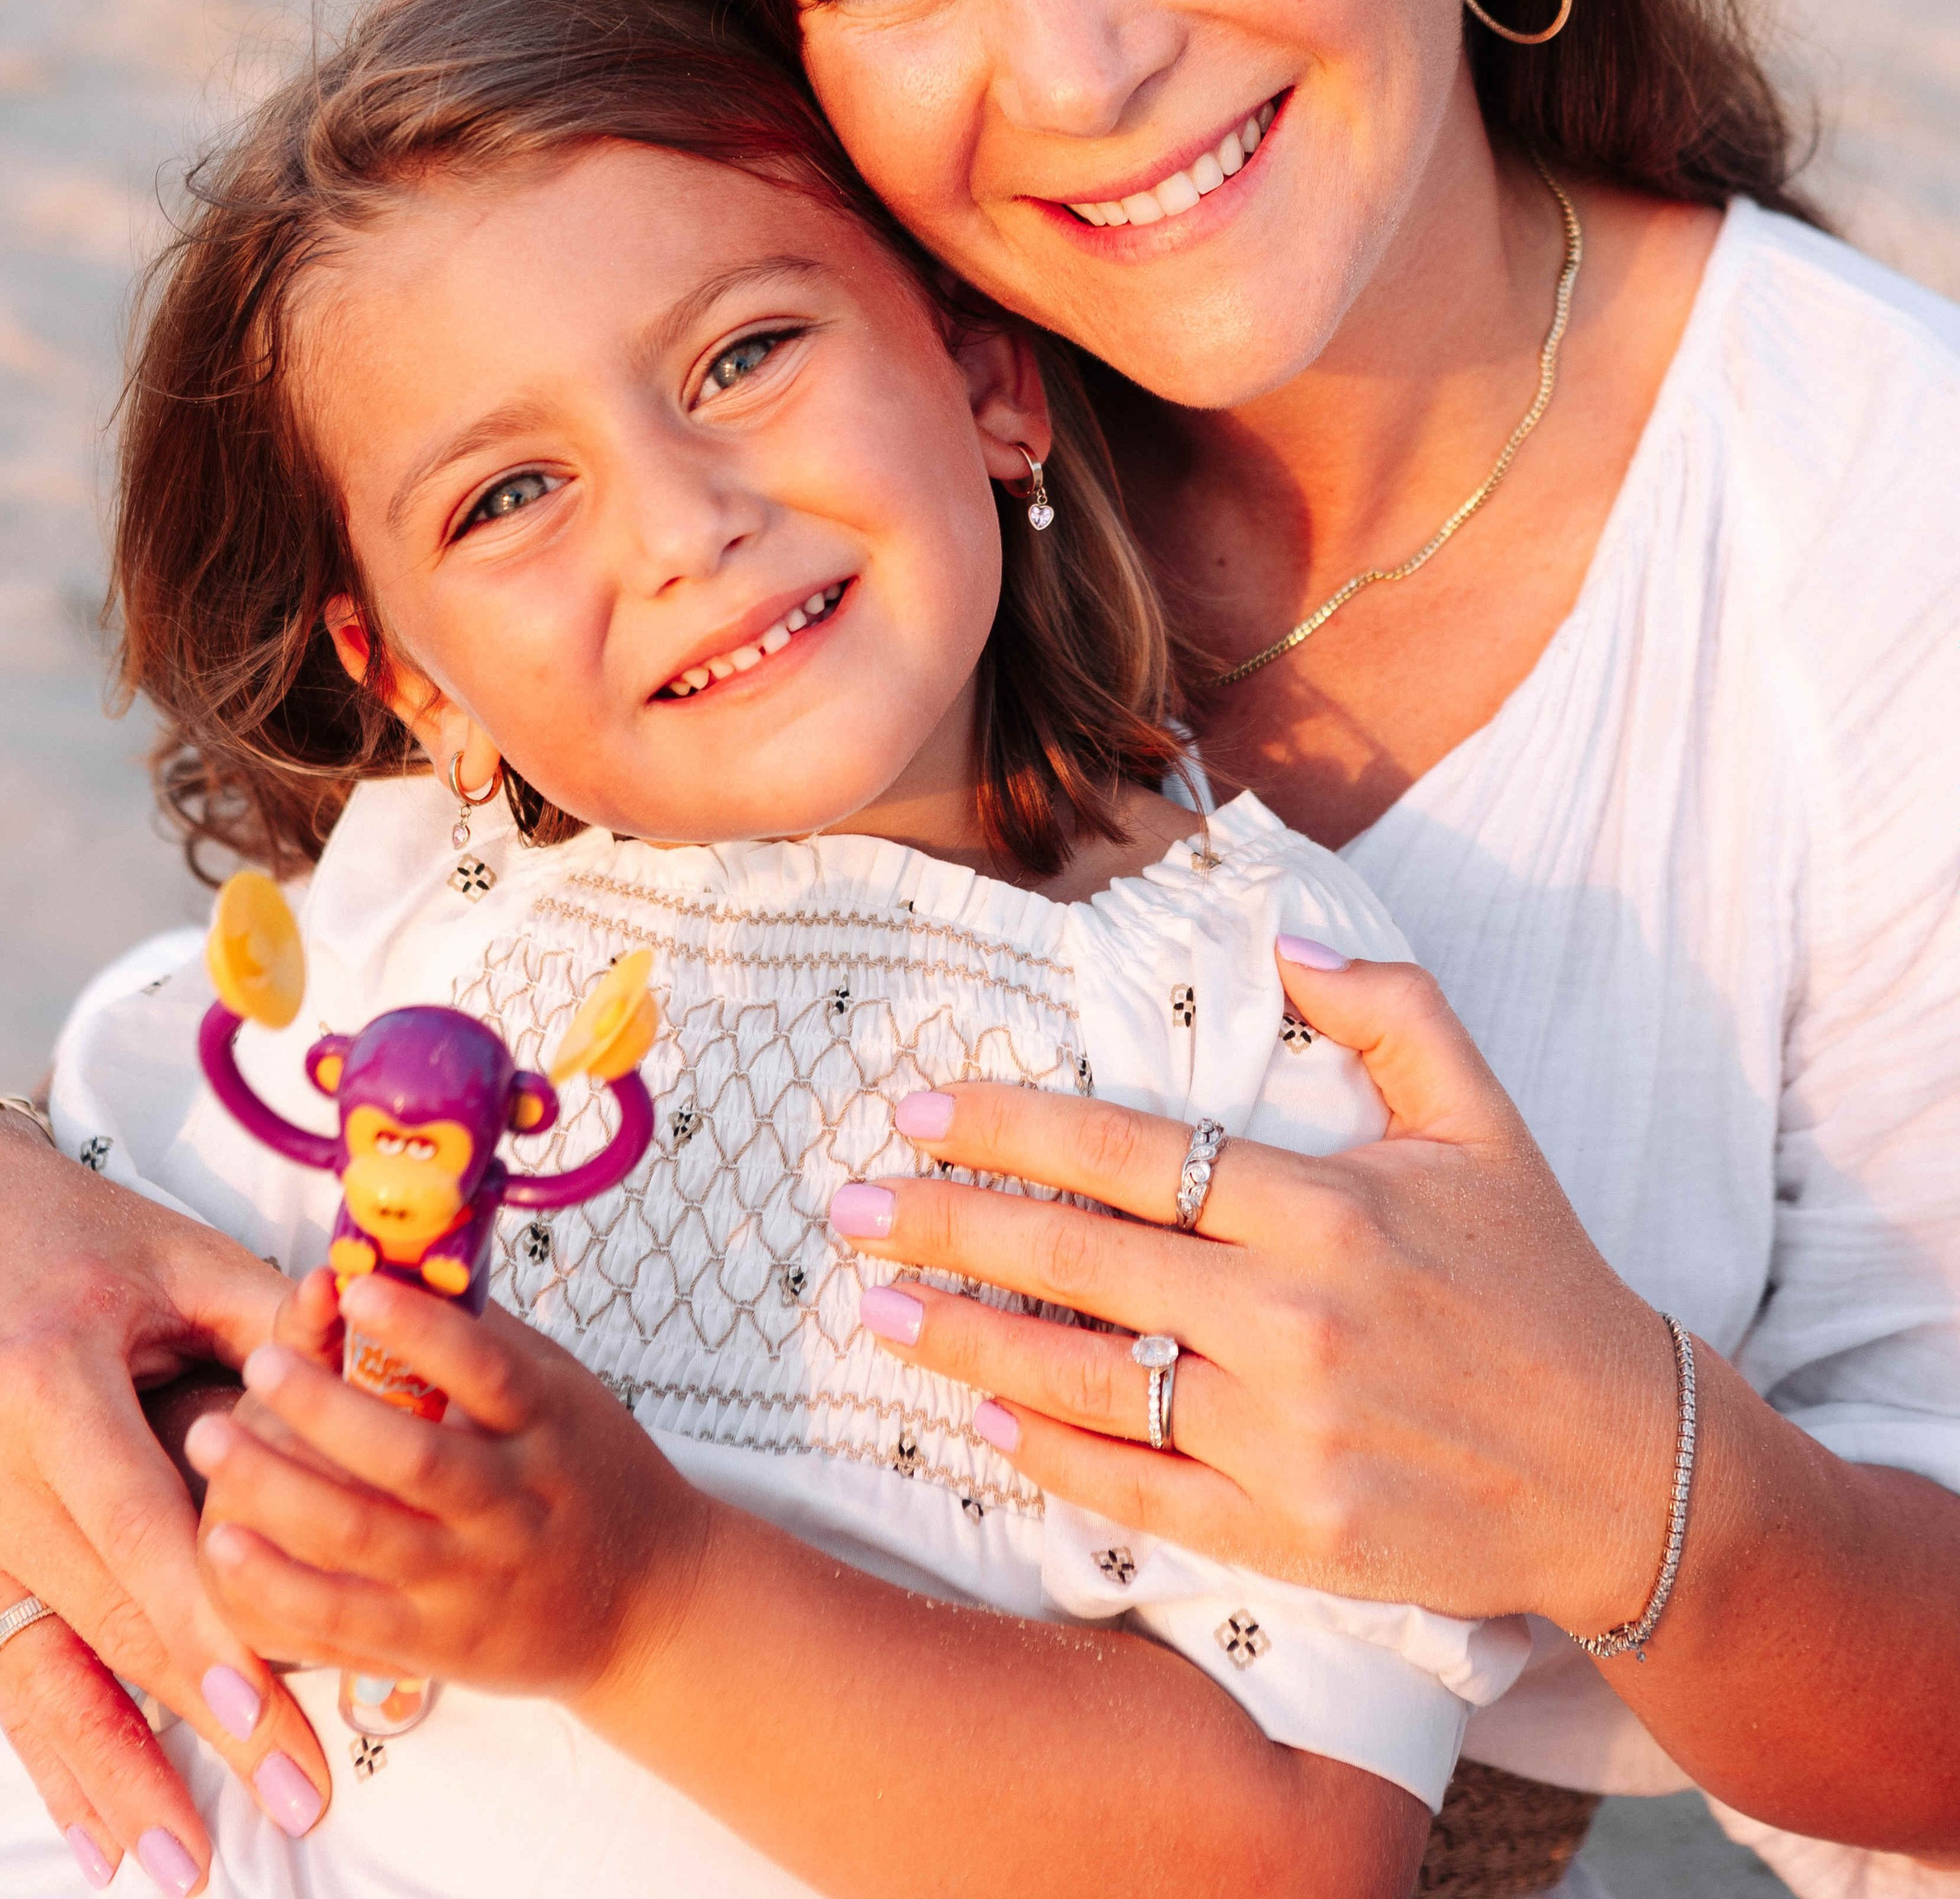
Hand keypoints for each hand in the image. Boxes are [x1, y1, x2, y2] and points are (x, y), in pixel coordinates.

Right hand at [0, 1111, 332, 1891]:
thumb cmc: (64, 1230)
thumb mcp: (170, 1255)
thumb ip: (273, 1321)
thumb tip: (381, 1364)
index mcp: (48, 1383)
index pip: (135, 1524)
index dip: (202, 1616)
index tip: (268, 1695)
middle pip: (106, 1616)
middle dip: (203, 1717)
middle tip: (297, 1795)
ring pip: (45, 1676)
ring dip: (118, 1780)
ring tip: (190, 1865)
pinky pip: (4, 1678)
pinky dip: (53, 1760)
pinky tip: (98, 1837)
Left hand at [189, 1275, 709, 1707]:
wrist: (649, 1605)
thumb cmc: (595, 1478)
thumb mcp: (566, 1391)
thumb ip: (488, 1338)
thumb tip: (404, 1262)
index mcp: (548, 1425)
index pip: (484, 1369)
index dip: (418, 1328)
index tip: (354, 1285)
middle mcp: (511, 1505)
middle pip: (411, 1458)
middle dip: (322, 1409)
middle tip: (256, 1363)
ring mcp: (470, 1581)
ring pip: (364, 1537)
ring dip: (277, 1488)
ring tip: (210, 1438)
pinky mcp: (434, 1646)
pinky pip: (342, 1619)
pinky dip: (277, 1584)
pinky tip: (222, 1543)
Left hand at [839, 945, 1672, 1634]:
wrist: (1631, 1467)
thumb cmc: (1544, 1277)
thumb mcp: (1483, 1116)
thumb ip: (1388, 1008)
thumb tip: (1281, 941)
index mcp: (1324, 1206)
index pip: (1124, 1152)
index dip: (1005, 1125)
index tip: (914, 1107)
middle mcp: (1292, 1319)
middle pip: (1075, 1260)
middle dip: (943, 1225)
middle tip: (844, 1208)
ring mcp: (1285, 1436)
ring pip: (1084, 1378)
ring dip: (964, 1340)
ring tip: (876, 1309)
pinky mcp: (1290, 1535)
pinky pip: (1138, 1489)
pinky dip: (1049, 1454)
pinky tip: (979, 1416)